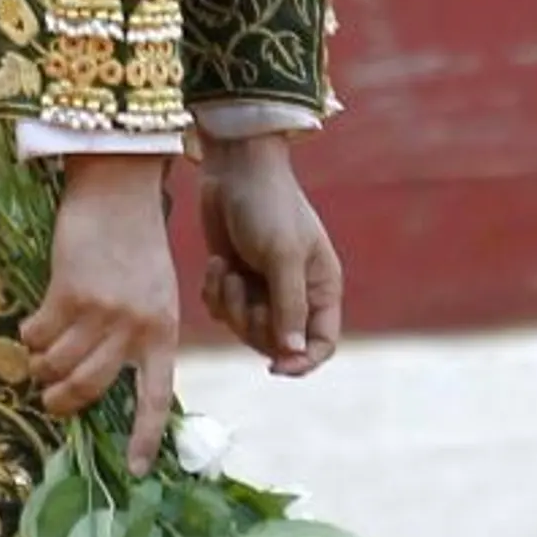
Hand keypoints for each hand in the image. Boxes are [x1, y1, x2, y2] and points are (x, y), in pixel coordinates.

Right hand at [22, 155, 176, 475]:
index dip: (145, 437)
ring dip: (41, 367)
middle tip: (50, 399)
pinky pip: (38, 334)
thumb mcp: (157, 294)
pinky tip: (34, 324)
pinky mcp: (69, 293)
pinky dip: (30, 335)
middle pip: (90, 388)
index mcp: (163, 332)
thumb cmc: (138, 245)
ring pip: (58, 364)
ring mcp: (101, 312)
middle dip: (63, 401)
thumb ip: (139, 335)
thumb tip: (106, 379)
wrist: (119, 192)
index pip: (157, 397)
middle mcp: (134, 328)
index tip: (135, 471)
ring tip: (39, 358)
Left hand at [197, 135, 341, 376]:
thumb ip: (288, 307)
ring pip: (245, 328)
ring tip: (225, 269)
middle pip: (276, 342)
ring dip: (230, 304)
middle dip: (252, 322)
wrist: (233, 169)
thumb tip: (292, 353)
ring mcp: (263, 288)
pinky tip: (215, 264)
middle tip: (242, 288)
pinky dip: (214, 293)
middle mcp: (296, 293)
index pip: (322, 344)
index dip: (303, 362)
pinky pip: (222, 311)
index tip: (275, 366)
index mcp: (321, 288)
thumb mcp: (282, 255)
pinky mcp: (234, 279)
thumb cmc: (267, 206)